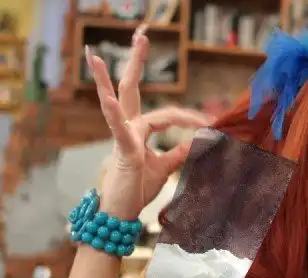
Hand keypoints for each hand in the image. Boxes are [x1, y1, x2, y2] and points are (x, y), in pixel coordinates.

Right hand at [86, 26, 209, 219]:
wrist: (122, 213)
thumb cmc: (138, 188)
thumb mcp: (166, 166)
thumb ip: (180, 151)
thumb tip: (201, 140)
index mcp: (140, 131)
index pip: (167, 113)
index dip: (190, 117)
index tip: (212, 122)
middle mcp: (129, 128)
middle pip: (131, 89)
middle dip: (135, 61)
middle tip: (141, 33)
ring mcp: (122, 137)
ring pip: (121, 101)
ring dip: (109, 78)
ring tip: (95, 55)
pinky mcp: (122, 150)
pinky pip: (117, 127)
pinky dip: (112, 112)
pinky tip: (106, 96)